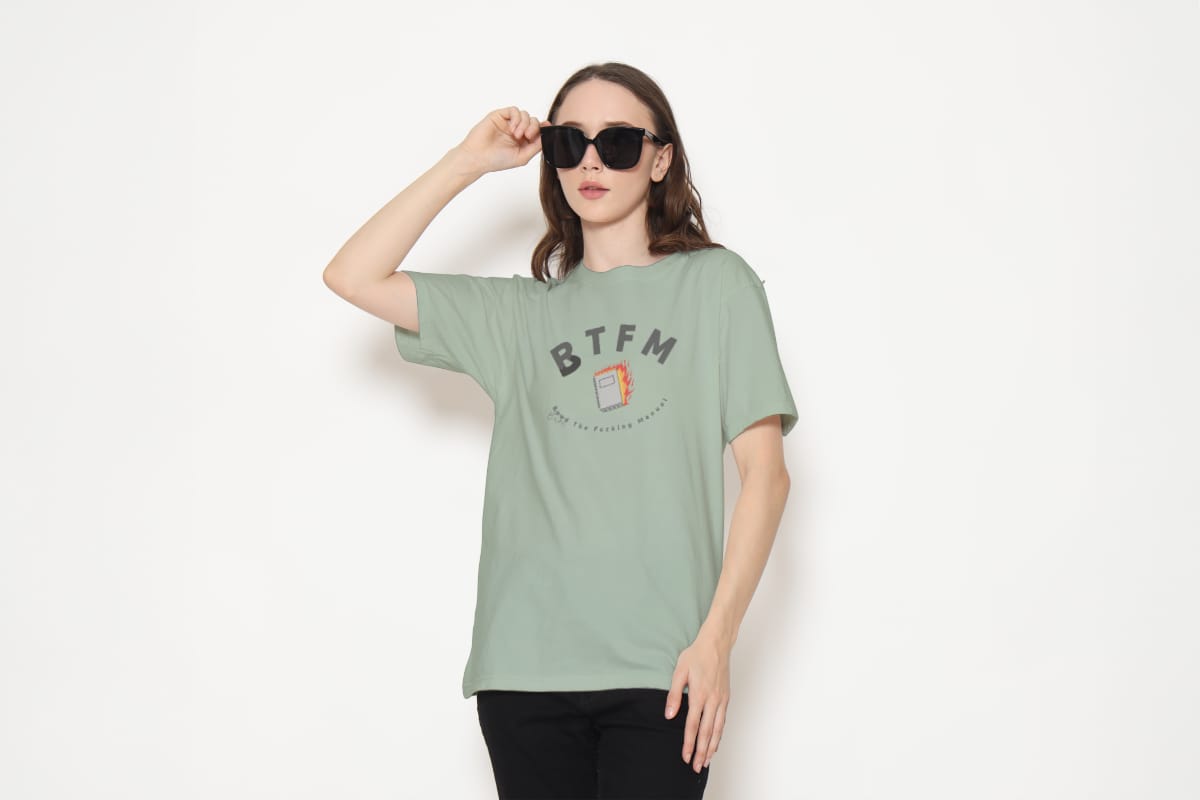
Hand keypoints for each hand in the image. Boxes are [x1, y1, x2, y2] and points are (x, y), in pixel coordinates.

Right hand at [454, 106, 548, 174]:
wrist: (477, 158)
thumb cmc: (496, 160)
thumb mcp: (522, 157)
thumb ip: (536, 147)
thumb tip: (547, 136)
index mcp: (522, 141)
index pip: (537, 130)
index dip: (543, 128)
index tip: (547, 127)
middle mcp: (516, 130)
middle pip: (533, 121)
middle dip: (534, 127)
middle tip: (527, 136)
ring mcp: (508, 122)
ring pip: (525, 114)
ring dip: (524, 124)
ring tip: (517, 135)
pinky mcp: (500, 115)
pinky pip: (514, 110)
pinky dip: (516, 118)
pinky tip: (512, 129)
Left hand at [665, 631, 730, 772]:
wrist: (716, 644)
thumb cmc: (696, 655)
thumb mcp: (679, 672)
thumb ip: (674, 695)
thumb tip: (669, 716)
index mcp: (699, 695)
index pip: (693, 726)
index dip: (689, 744)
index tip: (685, 757)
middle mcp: (712, 701)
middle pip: (707, 733)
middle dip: (702, 752)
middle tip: (697, 767)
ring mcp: (721, 700)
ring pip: (717, 730)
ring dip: (712, 747)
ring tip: (707, 761)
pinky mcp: (726, 698)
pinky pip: (723, 721)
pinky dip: (719, 735)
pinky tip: (715, 742)